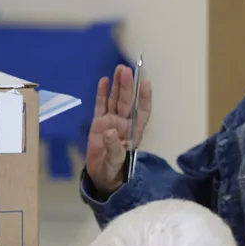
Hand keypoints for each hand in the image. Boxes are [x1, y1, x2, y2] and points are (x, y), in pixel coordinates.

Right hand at [85, 64, 152, 194]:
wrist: (101, 176)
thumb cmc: (112, 170)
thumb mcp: (114, 163)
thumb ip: (113, 148)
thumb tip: (110, 131)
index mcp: (132, 132)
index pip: (142, 112)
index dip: (145, 98)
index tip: (145, 83)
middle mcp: (124, 124)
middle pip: (127, 102)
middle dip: (127, 86)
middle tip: (126, 70)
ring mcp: (111, 122)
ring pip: (115, 100)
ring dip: (118, 85)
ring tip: (119, 69)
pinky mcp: (98, 123)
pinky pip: (101, 106)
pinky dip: (102, 93)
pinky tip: (104, 81)